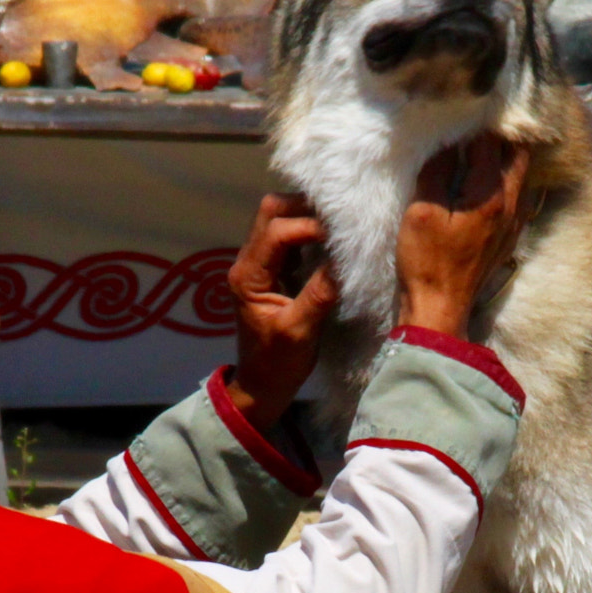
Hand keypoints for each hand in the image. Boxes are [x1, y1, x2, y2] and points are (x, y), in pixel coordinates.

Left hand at [226, 194, 338, 432]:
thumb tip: (343, 260)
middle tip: (337, 220)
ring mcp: (259, 265)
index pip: (276, 231)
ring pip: (277, 220)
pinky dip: (307, 233)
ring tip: (336, 228)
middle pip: (270, 212)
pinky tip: (329, 243)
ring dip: (305, 217)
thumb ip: (319, 293)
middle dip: (303, 208)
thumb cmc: (278, 363)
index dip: (308, 225)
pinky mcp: (272, 271)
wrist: (262, 385)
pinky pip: (287, 238)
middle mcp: (248, 262)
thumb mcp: (301, 331)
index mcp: (248, 276)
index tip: (339, 235)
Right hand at [396, 134, 530, 338]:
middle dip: (502, 135)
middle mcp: (511, 207)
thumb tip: (448, 141)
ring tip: (485, 146)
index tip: (464, 108)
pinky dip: (507, 181)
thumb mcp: (422, 211)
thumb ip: (438, 171)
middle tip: (480, 121)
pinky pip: (518, 199)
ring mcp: (513, 225)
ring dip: (507, 158)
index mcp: (491, 195)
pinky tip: (489, 181)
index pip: (490, 144)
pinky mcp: (508, 239)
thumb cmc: (427, 263)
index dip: (476, 124)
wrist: (439, 310)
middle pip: (518, 155)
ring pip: (521, 177)